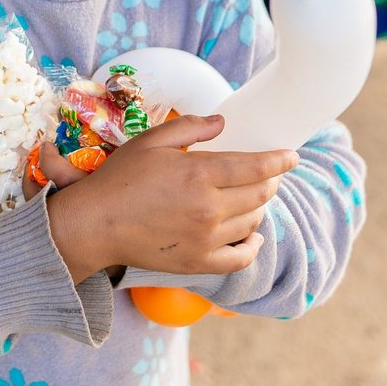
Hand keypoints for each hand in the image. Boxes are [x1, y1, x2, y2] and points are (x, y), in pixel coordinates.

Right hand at [46, 115, 297, 282]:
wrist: (95, 225)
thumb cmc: (120, 179)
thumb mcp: (151, 141)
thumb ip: (190, 127)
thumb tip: (222, 123)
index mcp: (200, 174)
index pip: (257, 166)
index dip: (280, 160)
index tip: (291, 156)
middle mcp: (209, 208)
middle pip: (260, 194)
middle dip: (271, 181)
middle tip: (269, 174)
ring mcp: (206, 238)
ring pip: (253, 222)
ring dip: (260, 207)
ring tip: (253, 198)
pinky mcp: (198, 262)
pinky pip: (241, 258)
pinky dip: (253, 246)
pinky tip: (252, 236)